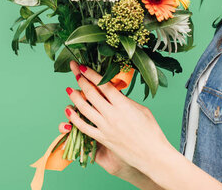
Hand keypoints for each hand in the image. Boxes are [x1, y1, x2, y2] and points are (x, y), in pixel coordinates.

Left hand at [62, 60, 172, 175]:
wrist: (152, 155)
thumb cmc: (151, 131)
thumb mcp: (141, 109)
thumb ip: (125, 100)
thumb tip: (114, 92)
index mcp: (123, 104)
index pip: (103, 85)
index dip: (91, 74)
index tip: (82, 66)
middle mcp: (112, 115)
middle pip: (91, 93)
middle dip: (80, 80)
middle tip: (74, 71)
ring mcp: (105, 127)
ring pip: (84, 109)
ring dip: (75, 97)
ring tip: (69, 89)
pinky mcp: (102, 139)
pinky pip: (84, 127)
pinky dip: (74, 118)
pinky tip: (68, 111)